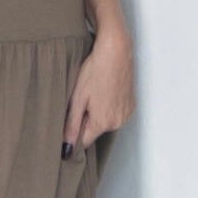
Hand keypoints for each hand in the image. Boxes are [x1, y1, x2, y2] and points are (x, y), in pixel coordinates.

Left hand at [62, 28, 135, 154]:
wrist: (115, 52)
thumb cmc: (95, 70)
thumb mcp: (78, 98)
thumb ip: (72, 125)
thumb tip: (66, 146)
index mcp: (103, 122)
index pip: (84, 142)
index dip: (73, 135)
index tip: (69, 124)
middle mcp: (118, 122)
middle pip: (95, 131)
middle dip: (86, 121)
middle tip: (82, 99)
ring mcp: (126, 114)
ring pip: (106, 122)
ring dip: (98, 114)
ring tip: (94, 93)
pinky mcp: (131, 105)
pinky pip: (116, 113)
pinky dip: (109, 107)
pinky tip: (104, 91)